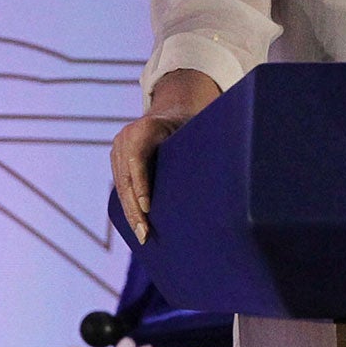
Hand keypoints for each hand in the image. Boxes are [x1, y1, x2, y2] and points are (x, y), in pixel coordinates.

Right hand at [112, 69, 219, 242]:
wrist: (172, 110)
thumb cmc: (191, 123)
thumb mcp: (197, 127)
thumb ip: (204, 142)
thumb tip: (229, 164)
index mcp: (146, 127)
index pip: (136, 160)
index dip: (140, 185)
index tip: (147, 208)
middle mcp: (126, 137)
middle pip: (125, 178)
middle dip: (134, 209)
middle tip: (145, 234)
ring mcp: (117, 148)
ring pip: (120, 186)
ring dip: (130, 213)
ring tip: (142, 237)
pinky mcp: (116, 159)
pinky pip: (119, 186)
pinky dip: (127, 205)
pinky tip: (135, 224)